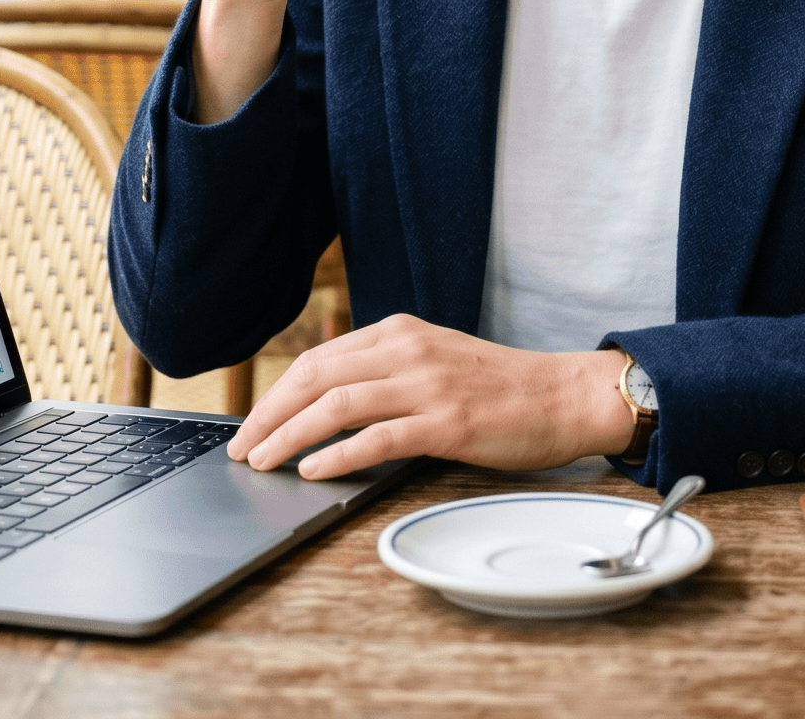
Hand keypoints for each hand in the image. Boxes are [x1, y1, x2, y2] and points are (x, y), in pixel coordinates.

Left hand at [226, 314, 637, 479]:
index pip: (319, 359)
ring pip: (337, 404)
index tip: (253, 424)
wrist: (562, 396)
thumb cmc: (500, 387)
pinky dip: (337, 454)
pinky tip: (313, 471)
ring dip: (290, 435)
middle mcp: (408, 351)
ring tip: (264, 463)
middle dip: (269, 414)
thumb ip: (387, 369)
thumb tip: (328, 401)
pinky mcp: (447, 422)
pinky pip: (377, 437)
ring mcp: (427, 385)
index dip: (277, 393)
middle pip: (316, 376)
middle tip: (242, 448)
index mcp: (399, 332)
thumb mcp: (435, 359)